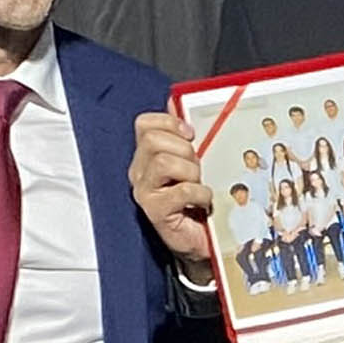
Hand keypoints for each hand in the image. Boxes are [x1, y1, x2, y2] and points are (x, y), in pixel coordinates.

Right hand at [126, 110, 218, 284]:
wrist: (201, 240)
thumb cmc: (197, 201)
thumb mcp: (194, 163)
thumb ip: (186, 138)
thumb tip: (179, 102)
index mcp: (147, 156)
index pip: (145, 124)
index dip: (169, 122)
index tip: (191, 134)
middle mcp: (140, 172)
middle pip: (153, 141)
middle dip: (184, 150)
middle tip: (197, 168)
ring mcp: (144, 192)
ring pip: (164, 162)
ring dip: (191, 172)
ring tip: (198, 186)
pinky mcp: (155, 211)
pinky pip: (181, 190)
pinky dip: (200, 194)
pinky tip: (203, 202)